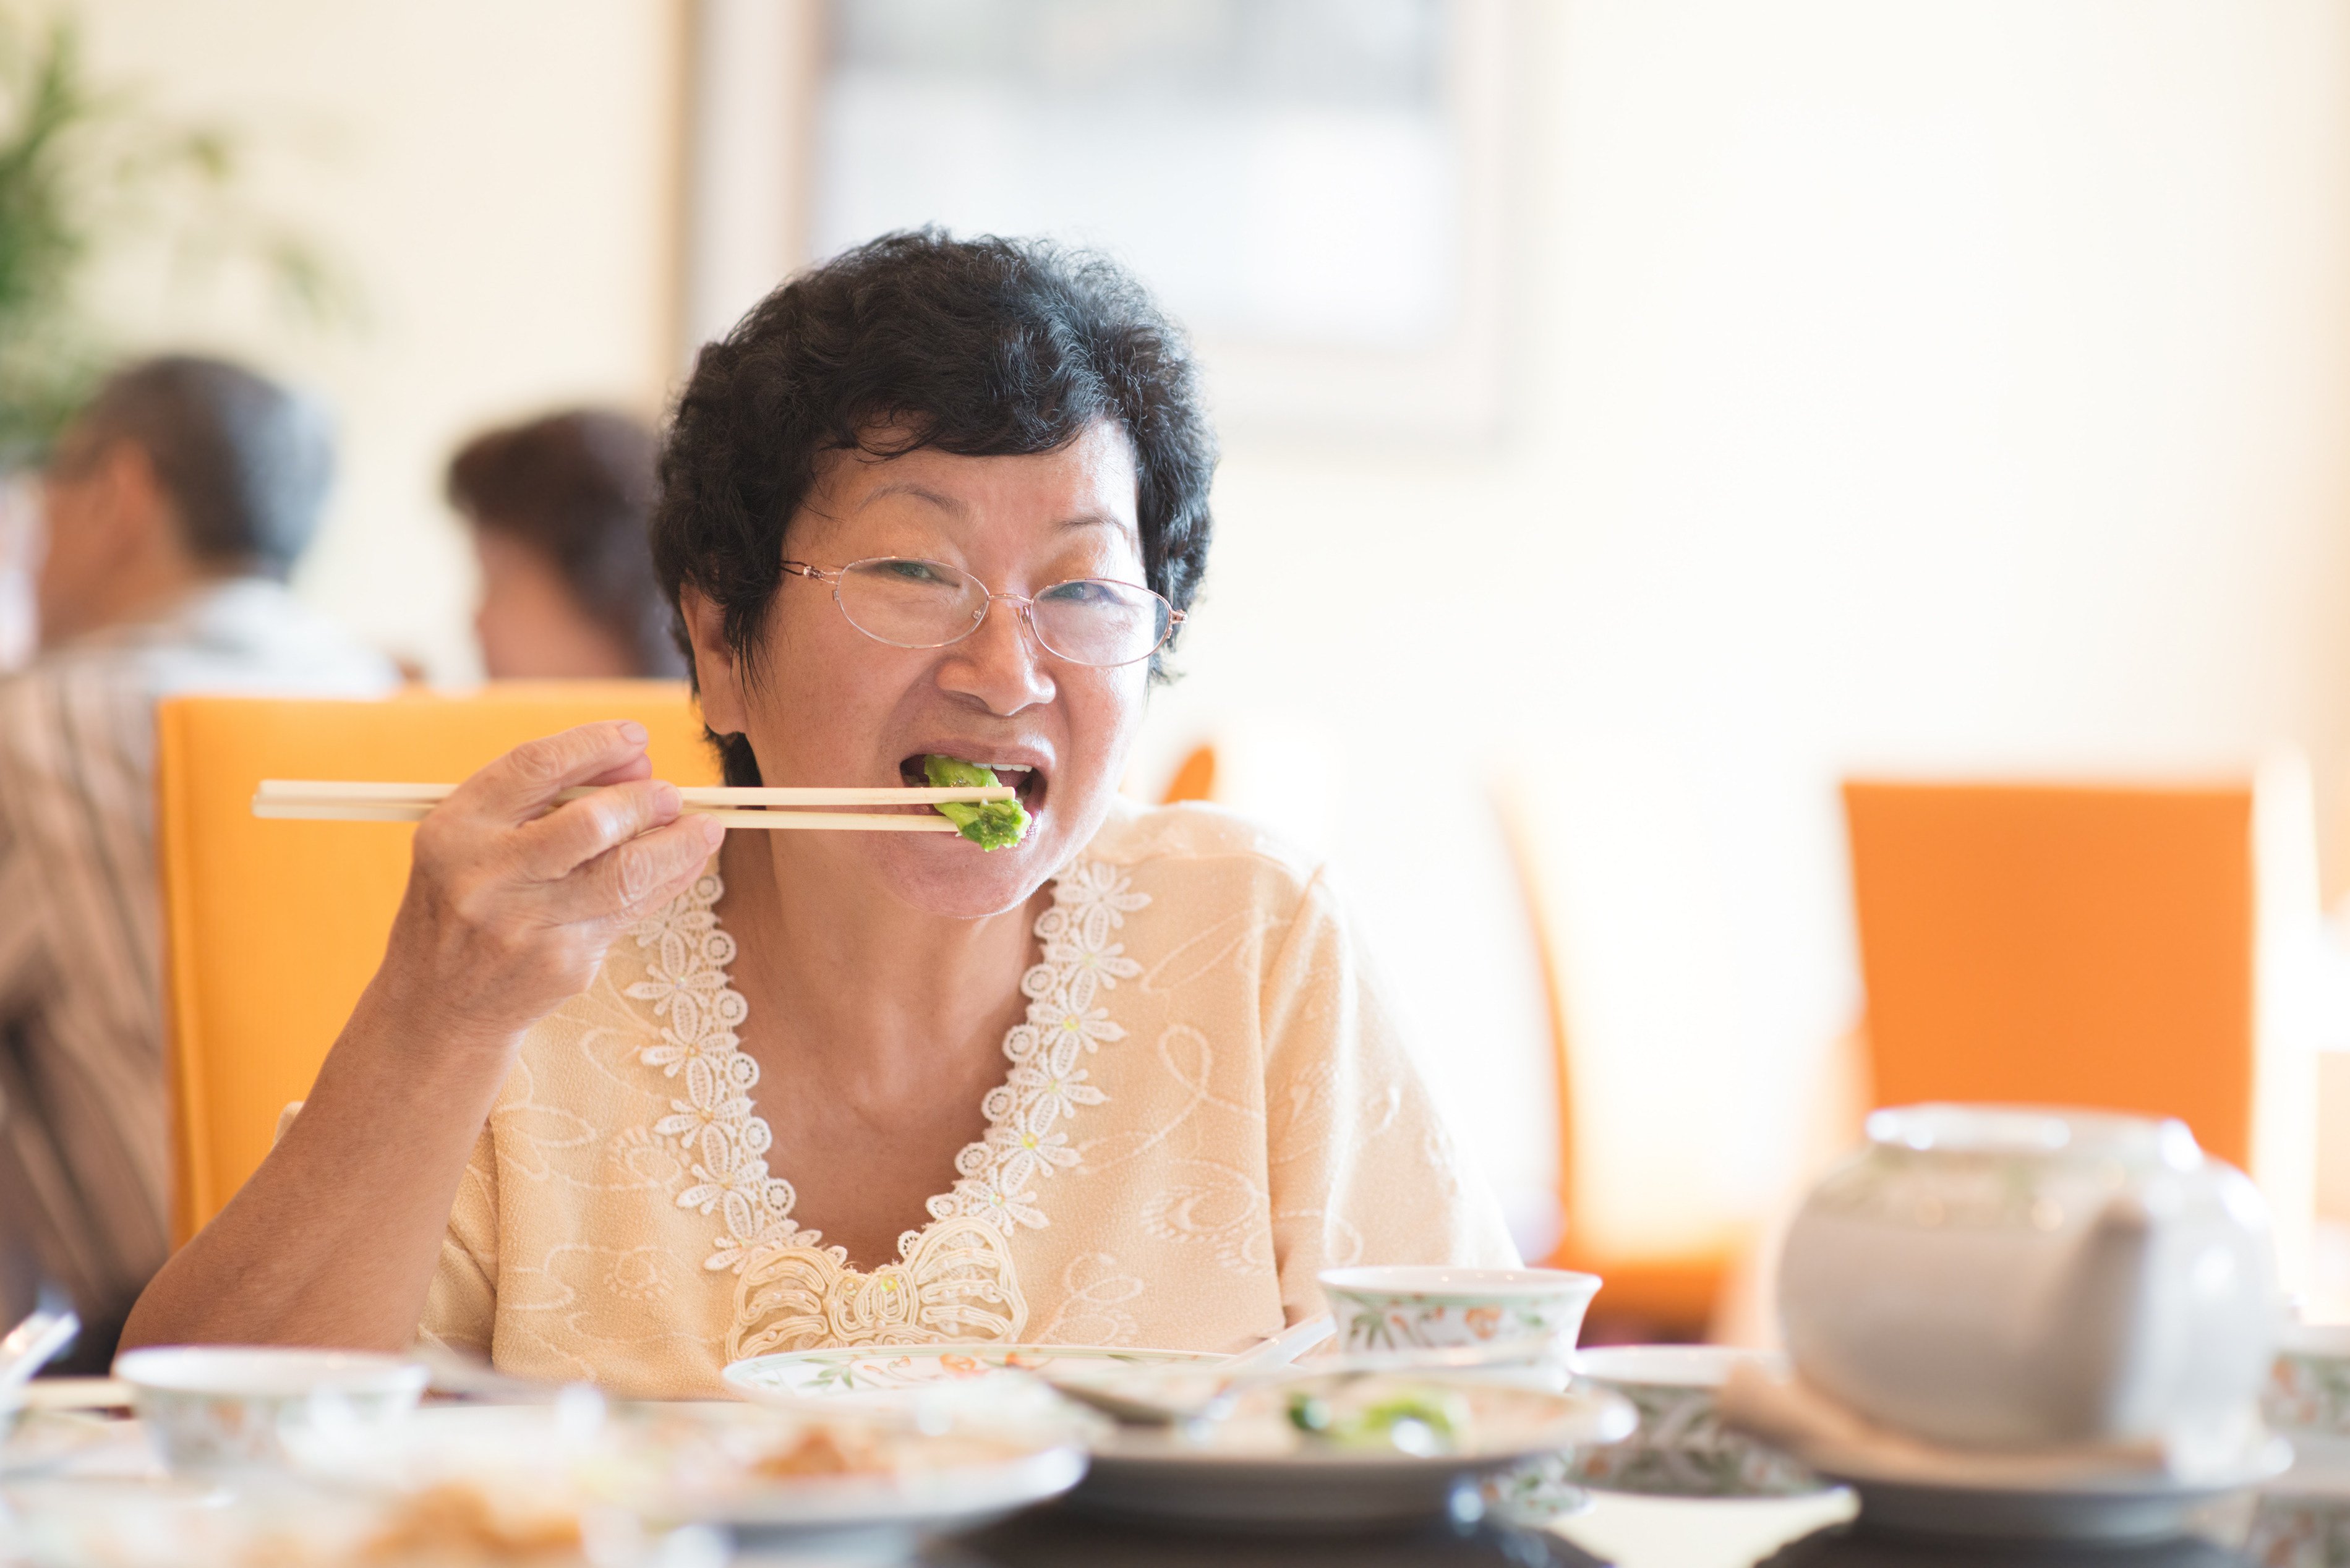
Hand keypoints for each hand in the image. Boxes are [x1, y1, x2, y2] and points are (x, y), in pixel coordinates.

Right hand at [371, 721, 724, 1049]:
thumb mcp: (476, 839)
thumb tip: (637, 760)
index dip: (595, 744)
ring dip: (677, 844)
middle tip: (671, 793)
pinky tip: (685, 864)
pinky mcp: (563, 963)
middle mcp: (487, 876)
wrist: (440, 1004)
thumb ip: (543, 794)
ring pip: (626, 873)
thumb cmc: (467, 901)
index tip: (637, 737)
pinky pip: (632, 912)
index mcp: (456, 829)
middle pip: (590, 823)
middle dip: (644, 800)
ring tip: (703, 827)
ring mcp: (526, 925)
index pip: (536, 766)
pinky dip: (669, 882)